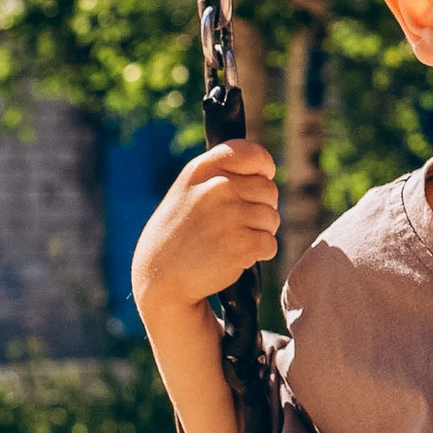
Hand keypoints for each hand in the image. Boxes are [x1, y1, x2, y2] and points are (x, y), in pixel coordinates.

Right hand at [130, 142, 279, 318]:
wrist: (160, 279)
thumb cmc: (176, 236)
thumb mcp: (186, 193)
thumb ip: (219, 176)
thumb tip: (264, 171)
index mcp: (202, 170)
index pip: (251, 153)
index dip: (263, 166)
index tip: (263, 176)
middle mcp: (218, 187)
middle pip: (268, 189)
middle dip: (261, 207)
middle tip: (238, 224)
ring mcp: (231, 215)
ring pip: (272, 218)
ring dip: (260, 232)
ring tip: (231, 241)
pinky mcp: (243, 244)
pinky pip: (270, 244)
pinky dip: (259, 254)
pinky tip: (234, 257)